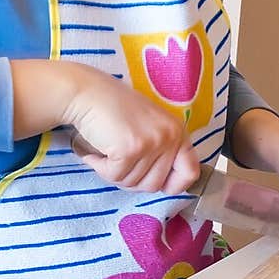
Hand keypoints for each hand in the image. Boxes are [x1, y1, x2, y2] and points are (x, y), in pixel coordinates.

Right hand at [11, 59, 198, 193]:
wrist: (87, 92)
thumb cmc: (113, 109)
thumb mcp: (149, 127)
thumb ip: (161, 152)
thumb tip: (165, 185)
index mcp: (177, 131)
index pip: (190, 173)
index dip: (174, 186)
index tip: (157, 184)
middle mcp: (169, 136)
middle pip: (155, 185)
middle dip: (132, 180)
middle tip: (117, 163)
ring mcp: (151, 142)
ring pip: (133, 183)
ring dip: (114, 174)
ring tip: (107, 153)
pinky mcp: (130, 148)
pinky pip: (115, 176)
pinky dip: (101, 168)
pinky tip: (97, 152)